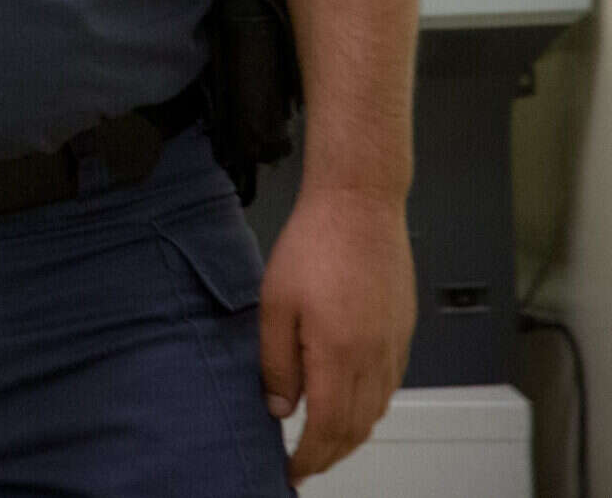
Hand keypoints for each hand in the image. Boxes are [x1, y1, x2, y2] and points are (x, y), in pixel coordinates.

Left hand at [261, 184, 415, 484]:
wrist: (359, 205)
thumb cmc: (315, 243)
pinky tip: (352, 404)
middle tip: (305, 465)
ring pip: (376, 411)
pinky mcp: (402, 333)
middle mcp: (373, 358)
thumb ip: (276, 361)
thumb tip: (279, 407)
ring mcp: (393, 347)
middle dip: (330, 455)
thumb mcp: (275, 303)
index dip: (310, 457)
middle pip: (356, 428)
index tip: (292, 472)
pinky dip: (369, 408)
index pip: (327, 427)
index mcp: (338, 354)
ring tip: (324, 443)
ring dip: (351, 435)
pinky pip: (388, 387)